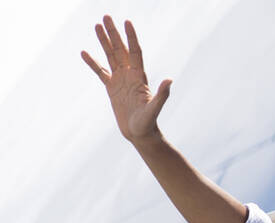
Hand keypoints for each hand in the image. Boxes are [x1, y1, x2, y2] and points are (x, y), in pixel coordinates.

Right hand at [81, 16, 171, 143]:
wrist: (140, 134)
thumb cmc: (149, 123)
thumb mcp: (155, 109)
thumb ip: (162, 95)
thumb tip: (170, 80)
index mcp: (140, 77)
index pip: (135, 53)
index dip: (131, 38)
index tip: (127, 22)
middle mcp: (130, 75)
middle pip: (121, 50)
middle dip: (114, 34)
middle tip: (106, 16)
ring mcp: (120, 81)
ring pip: (111, 57)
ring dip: (104, 42)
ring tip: (97, 25)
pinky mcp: (112, 89)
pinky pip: (100, 72)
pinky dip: (93, 63)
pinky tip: (84, 52)